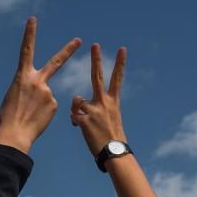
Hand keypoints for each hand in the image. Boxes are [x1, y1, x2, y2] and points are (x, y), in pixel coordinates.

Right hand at [0, 17, 80, 153]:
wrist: (14, 134)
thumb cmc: (7, 118)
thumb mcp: (12, 96)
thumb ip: (25, 89)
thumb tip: (36, 94)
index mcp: (22, 76)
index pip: (26, 50)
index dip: (29, 34)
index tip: (33, 20)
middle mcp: (37, 81)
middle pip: (56, 62)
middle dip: (68, 50)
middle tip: (79, 40)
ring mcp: (48, 92)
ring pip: (47, 96)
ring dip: (40, 105)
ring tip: (29, 115)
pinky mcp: (55, 104)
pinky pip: (50, 107)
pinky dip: (44, 113)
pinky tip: (37, 119)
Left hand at [69, 42, 126, 158]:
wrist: (112, 152)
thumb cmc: (111, 138)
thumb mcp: (108, 119)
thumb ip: (95, 109)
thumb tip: (79, 109)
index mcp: (113, 102)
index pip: (117, 79)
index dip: (120, 64)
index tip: (122, 49)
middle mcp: (104, 102)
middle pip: (98, 77)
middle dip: (96, 60)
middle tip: (95, 44)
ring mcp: (93, 110)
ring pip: (78, 100)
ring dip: (77, 109)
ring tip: (85, 122)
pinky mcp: (83, 119)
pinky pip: (74, 115)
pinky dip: (75, 121)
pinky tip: (80, 128)